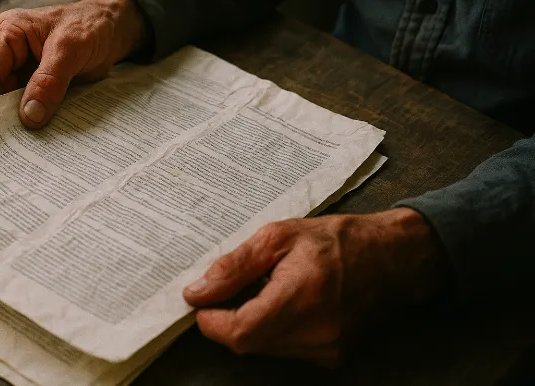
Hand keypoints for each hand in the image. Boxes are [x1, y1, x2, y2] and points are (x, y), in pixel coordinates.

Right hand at [0, 0, 147, 128]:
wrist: (114, 29)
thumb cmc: (91, 25)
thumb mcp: (70, 49)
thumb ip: (49, 81)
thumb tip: (29, 115)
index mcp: (8, 33)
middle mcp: (9, 51)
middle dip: (1, 113)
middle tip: (10, 141)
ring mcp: (22, 69)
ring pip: (10, 100)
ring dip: (18, 119)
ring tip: (24, 142)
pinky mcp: (36, 83)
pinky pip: (28, 104)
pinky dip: (34, 117)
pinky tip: (39, 133)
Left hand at [183, 208, 448, 366]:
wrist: (395, 258)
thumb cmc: (338, 240)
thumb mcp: (279, 236)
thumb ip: (235, 266)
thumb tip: (197, 292)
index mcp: (301, 297)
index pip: (239, 332)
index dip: (211, 321)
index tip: (201, 302)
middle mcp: (316, 332)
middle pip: (249, 343)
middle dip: (229, 320)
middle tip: (229, 289)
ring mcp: (327, 349)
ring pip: (265, 348)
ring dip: (252, 324)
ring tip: (265, 289)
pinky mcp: (334, 356)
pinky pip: (286, 349)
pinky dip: (274, 330)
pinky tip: (285, 302)